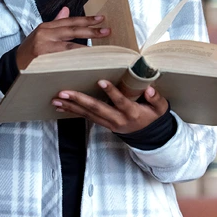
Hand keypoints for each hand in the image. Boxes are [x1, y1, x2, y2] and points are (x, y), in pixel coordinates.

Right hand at [15, 6, 109, 70]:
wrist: (13, 65)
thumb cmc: (30, 50)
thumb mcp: (41, 33)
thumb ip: (56, 23)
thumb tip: (67, 10)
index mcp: (46, 26)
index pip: (69, 21)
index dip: (86, 20)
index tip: (100, 19)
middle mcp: (45, 34)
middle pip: (72, 31)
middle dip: (91, 31)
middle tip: (106, 31)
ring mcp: (44, 48)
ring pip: (70, 47)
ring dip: (88, 48)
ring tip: (102, 49)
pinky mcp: (43, 61)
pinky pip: (64, 60)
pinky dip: (76, 61)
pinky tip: (87, 62)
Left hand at [52, 81, 168, 133]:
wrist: (149, 135)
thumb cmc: (153, 116)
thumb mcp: (160, 108)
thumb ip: (156, 98)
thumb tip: (149, 89)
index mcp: (132, 113)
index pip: (121, 102)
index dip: (112, 92)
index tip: (101, 81)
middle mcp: (118, 119)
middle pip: (97, 109)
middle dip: (80, 101)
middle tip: (64, 93)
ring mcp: (109, 123)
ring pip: (88, 114)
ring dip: (71, 107)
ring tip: (56, 99)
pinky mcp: (103, 123)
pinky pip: (86, 117)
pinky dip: (73, 111)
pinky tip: (61, 106)